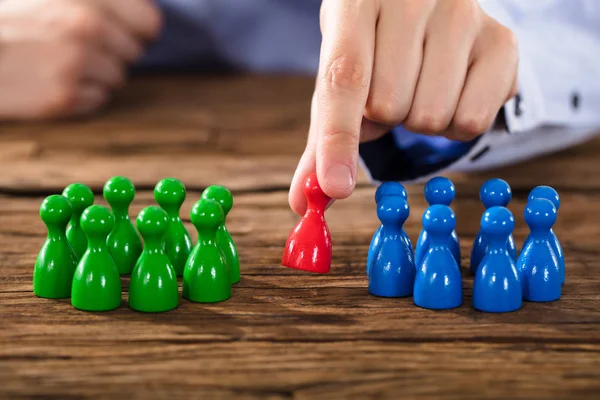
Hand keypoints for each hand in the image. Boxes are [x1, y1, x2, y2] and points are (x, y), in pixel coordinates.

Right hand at [0, 0, 160, 118]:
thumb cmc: (6, 15)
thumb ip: (95, 1)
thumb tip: (142, 15)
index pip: (150, 22)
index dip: (137, 29)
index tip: (123, 31)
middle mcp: (86, 25)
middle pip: (133, 52)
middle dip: (111, 50)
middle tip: (73, 43)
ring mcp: (75, 62)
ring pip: (117, 78)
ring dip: (95, 73)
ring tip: (56, 60)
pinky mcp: (62, 97)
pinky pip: (98, 100)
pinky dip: (81, 94)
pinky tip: (49, 79)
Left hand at [289, 0, 517, 214]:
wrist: (422, 9)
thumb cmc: (371, 50)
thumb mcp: (338, 80)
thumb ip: (321, 139)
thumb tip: (304, 201)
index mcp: (357, 0)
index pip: (345, 77)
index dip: (338, 137)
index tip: (335, 186)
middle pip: (390, 106)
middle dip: (385, 115)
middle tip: (390, 85)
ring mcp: (463, 14)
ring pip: (431, 116)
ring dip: (418, 119)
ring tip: (419, 84)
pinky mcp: (502, 40)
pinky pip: (473, 121)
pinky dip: (455, 124)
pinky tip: (451, 91)